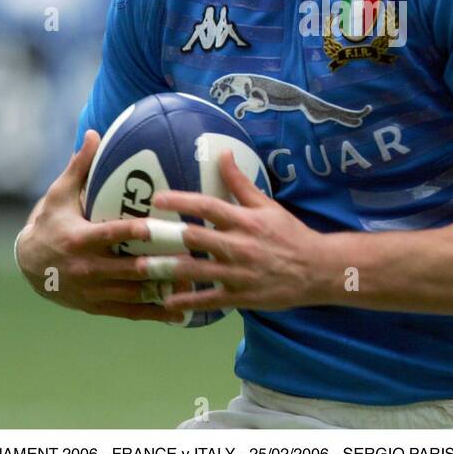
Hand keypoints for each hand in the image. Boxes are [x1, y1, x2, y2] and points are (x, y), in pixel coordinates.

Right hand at [14, 129, 186, 322]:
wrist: (27, 267)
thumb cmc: (50, 223)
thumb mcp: (59, 195)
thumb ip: (80, 167)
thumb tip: (95, 133)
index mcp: (79, 239)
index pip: (112, 234)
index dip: (135, 232)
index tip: (159, 227)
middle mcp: (87, 268)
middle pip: (130, 269)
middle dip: (161, 265)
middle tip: (193, 258)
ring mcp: (93, 291)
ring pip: (134, 293)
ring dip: (164, 290)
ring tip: (194, 284)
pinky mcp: (97, 307)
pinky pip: (131, 312)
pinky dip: (155, 313)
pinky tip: (181, 313)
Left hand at [131, 150, 334, 312]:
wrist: (317, 270)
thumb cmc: (289, 234)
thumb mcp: (267, 205)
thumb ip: (240, 182)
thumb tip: (222, 153)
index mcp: (244, 221)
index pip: (208, 207)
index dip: (182, 201)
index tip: (157, 198)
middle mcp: (238, 246)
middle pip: (195, 238)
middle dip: (164, 235)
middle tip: (136, 233)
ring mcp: (238, 273)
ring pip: (196, 271)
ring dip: (166, 269)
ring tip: (140, 268)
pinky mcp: (240, 296)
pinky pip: (209, 299)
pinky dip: (187, 301)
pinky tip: (166, 301)